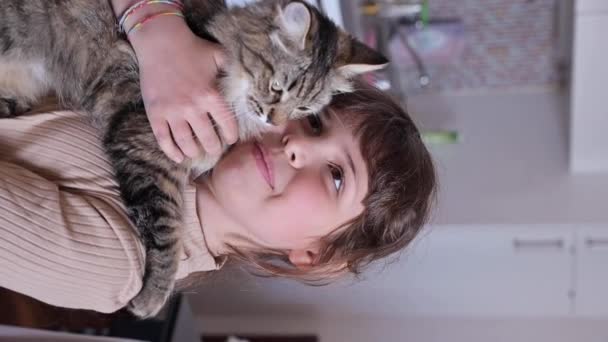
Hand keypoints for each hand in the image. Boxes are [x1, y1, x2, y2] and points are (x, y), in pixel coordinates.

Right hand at [128, 16, 237, 162]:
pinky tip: (178, 157)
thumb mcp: (219, 56)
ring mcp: (172, 112)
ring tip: (197, 153)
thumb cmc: (192, 47)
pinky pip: (163, 139)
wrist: (160, 41)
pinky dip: (171, 151)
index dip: (231, 136)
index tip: (231, 139)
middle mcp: (193, 107)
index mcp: (211, 96)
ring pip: (186, 143)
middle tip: (215, 150)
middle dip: (214, 148)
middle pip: (207, 139)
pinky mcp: (155, 113)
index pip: (227, 125)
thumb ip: (233, 71)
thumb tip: (248, 82)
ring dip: (194, 152)